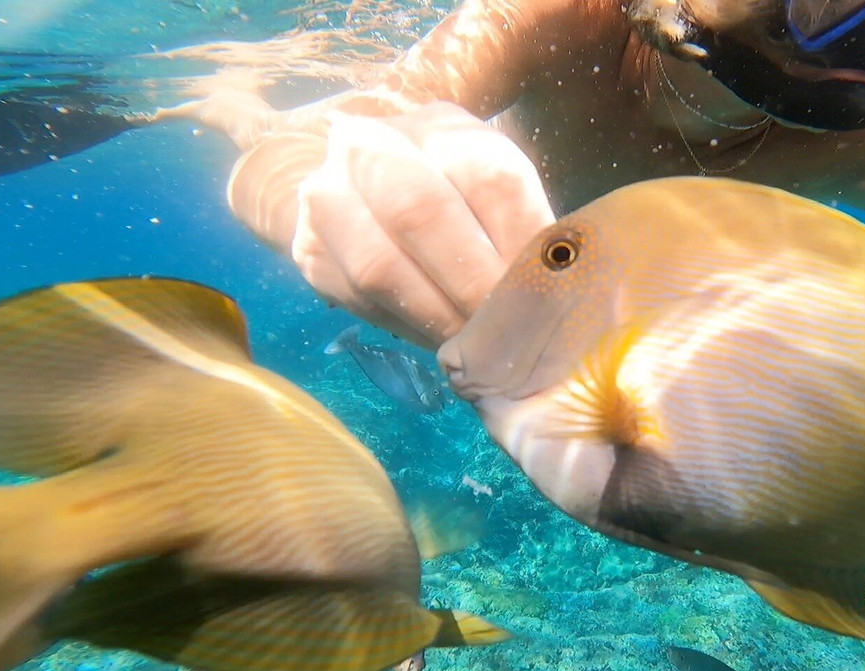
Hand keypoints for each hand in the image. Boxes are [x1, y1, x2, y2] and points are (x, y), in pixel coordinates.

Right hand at [291, 102, 555, 347]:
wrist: (358, 187)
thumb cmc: (452, 200)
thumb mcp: (491, 197)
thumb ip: (520, 232)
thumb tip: (555, 297)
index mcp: (441, 127)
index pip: (490, 179)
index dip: (519, 247)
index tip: (542, 297)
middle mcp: (374, 146)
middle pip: (423, 214)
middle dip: (472, 288)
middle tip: (503, 335)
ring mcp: (329, 195)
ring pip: (379, 265)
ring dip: (434, 317)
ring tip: (470, 349)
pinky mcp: (309, 249)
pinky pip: (356, 299)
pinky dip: (404, 326)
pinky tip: (435, 340)